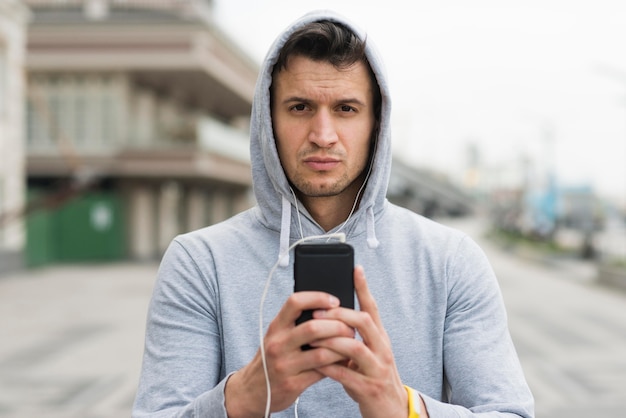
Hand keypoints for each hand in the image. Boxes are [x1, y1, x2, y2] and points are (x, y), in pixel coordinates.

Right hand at [225, 291, 354, 416]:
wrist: (252, 391)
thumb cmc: (271, 358)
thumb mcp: (277, 336)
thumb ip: (295, 323)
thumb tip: (329, 309)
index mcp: (275, 327)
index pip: (295, 302)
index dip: (317, 298)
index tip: (335, 301)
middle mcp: (278, 344)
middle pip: (313, 328)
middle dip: (338, 326)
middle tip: (350, 328)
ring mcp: (284, 365)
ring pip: (322, 353)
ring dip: (342, 348)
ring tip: (351, 345)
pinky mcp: (293, 384)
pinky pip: (322, 372)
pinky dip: (337, 365)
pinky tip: (343, 360)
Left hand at [310, 265, 408, 417]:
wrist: (392, 412)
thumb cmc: (372, 379)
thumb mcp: (367, 355)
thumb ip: (352, 338)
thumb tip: (328, 319)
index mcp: (380, 339)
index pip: (373, 308)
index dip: (364, 288)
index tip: (355, 268)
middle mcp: (382, 350)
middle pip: (365, 323)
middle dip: (340, 315)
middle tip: (317, 312)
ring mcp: (377, 370)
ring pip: (355, 348)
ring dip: (332, 341)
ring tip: (313, 338)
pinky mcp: (369, 389)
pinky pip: (347, 376)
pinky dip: (330, 368)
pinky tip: (317, 364)